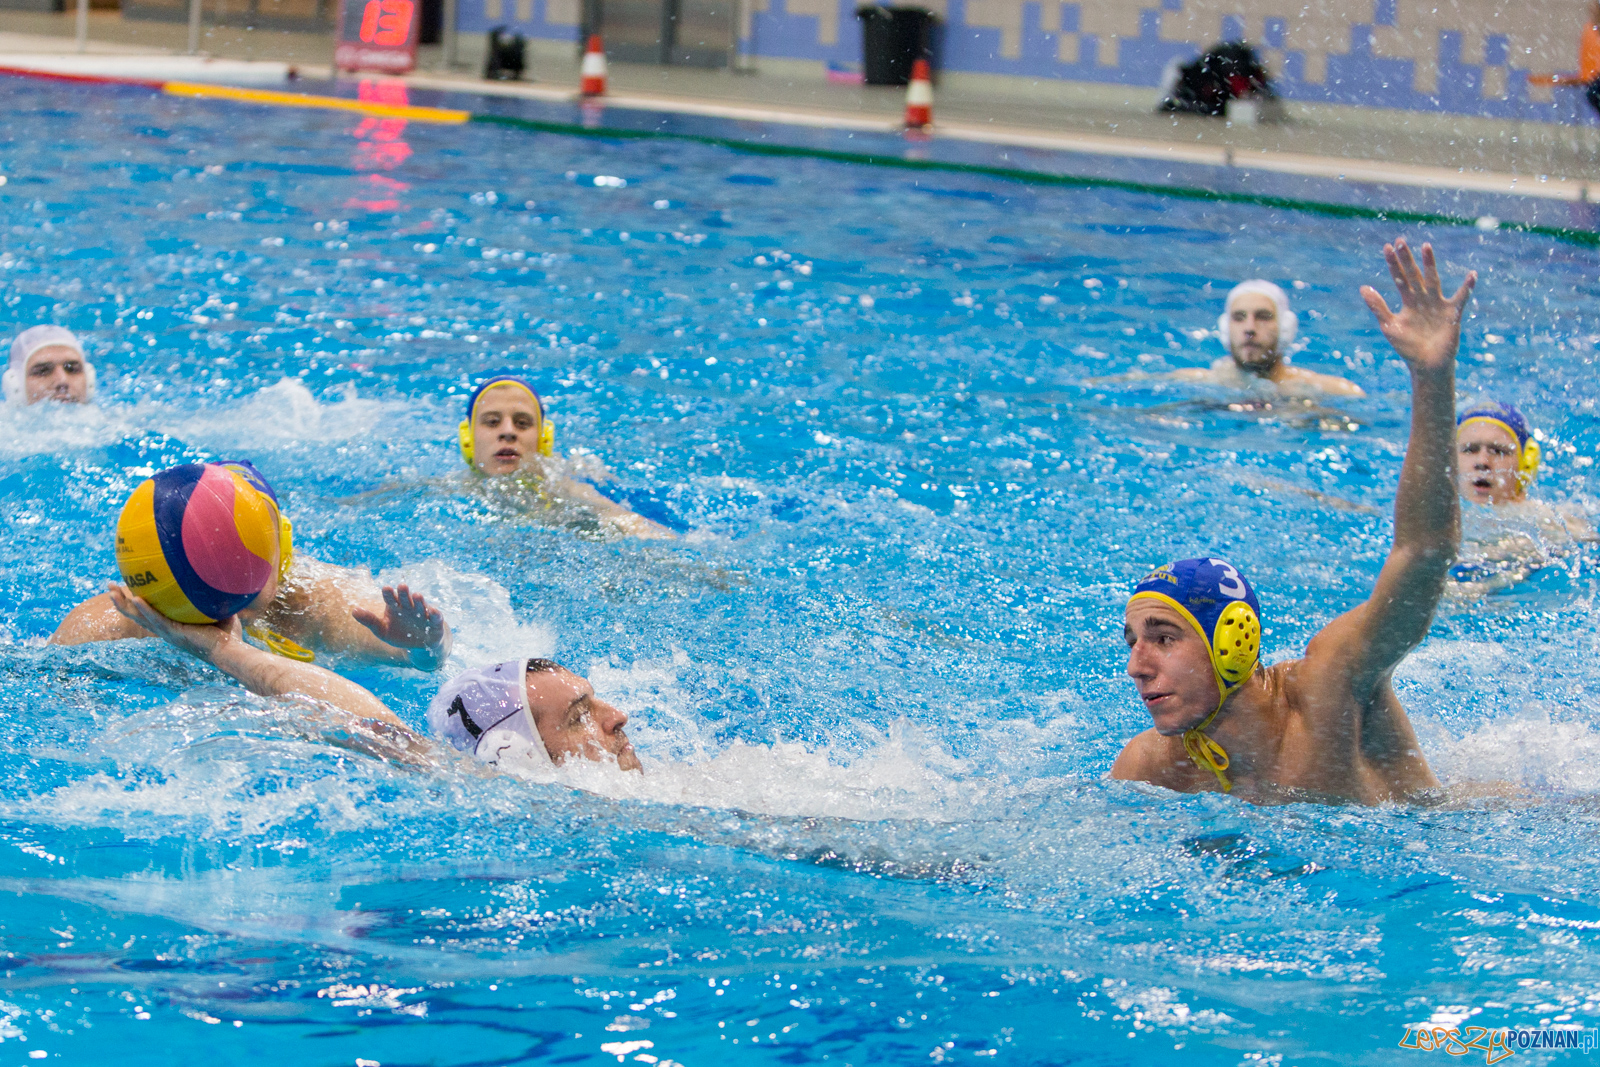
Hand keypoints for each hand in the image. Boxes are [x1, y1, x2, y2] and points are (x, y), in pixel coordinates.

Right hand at [107, 583, 242, 662]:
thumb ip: (214, 597)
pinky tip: (135, 598)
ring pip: (139, 618)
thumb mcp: (219, 611)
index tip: (129, 588)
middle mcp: (166, 630)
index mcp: (172, 626)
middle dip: (122, 601)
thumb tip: (220, 575)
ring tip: (112, 591)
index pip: (150, 612)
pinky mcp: (174, 633)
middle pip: (137, 614)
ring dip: (124, 604)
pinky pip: (156, 619)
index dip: (138, 602)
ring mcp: (168, 632)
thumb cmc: (227, 635)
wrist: (230, 651)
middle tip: (110, 587)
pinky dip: (145, 610)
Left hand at [351, 584, 449, 666]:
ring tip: (416, 595)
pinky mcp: (435, 622)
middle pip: (405, 599)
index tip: (385, 588)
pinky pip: (435, 617)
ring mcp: (422, 614)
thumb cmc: (399, 634)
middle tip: (401, 586)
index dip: (388, 594)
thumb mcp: (381, 630)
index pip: (390, 598)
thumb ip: (369, 621)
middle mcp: (409, 607)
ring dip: (419, 600)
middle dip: (404, 593)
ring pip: (420, 605)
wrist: (420, 644)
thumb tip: (353, 610)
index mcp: (395, 607)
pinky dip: (435, 614)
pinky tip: (432, 611)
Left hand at [1360, 238, 1475, 373]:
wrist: (1426, 365)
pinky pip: (1461, 297)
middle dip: (1407, 258)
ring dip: (1430, 264)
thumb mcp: (1390, 326)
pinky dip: (1467, 287)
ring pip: (1433, 280)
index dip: (1393, 263)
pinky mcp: (1452, 313)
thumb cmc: (1407, 347)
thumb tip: (1363, 287)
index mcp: (1408, 301)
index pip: (1399, 278)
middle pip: (1413, 274)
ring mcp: (1438, 304)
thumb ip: (1378, 307)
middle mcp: (1423, 299)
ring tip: (1426, 247)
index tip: (1386, 247)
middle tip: (1400, 240)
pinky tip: (1471, 275)